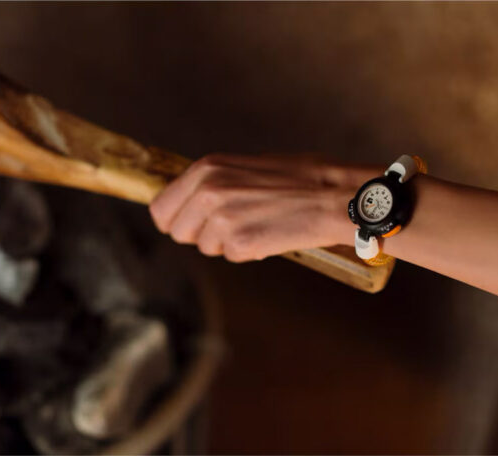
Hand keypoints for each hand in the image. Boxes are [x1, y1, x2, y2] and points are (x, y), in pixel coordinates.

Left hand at [149, 154, 378, 261]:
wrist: (335, 196)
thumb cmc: (301, 179)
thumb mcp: (246, 167)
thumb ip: (215, 182)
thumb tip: (192, 201)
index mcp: (206, 169)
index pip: (162, 208)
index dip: (178, 220)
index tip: (195, 224)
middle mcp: (208, 191)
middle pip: (178, 232)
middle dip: (202, 234)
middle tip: (235, 225)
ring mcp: (223, 219)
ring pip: (207, 247)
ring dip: (229, 243)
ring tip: (259, 223)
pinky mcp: (241, 243)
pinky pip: (232, 256)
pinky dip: (250, 251)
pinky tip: (271, 234)